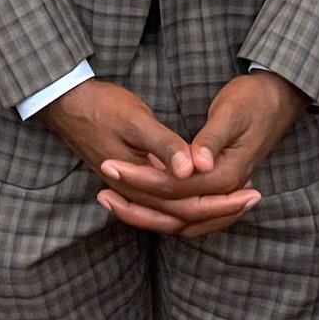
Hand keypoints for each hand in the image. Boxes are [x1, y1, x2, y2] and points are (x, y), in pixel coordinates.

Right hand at [44, 79, 265, 234]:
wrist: (65, 102)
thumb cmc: (100, 106)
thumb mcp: (135, 119)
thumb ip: (163, 145)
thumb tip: (190, 170)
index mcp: (137, 180)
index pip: (186, 205)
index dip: (221, 202)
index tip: (251, 193)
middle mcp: (133, 192)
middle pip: (182, 216)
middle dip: (220, 210)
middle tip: (254, 198)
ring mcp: (129, 189)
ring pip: (171, 216)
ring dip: (204, 211)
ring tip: (235, 201)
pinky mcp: (129, 181)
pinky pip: (161, 206)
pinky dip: (185, 206)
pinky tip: (200, 195)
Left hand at [97, 71, 304, 239]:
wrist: (278, 98)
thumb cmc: (253, 100)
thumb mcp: (231, 112)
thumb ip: (211, 141)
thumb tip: (195, 166)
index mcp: (228, 175)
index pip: (176, 187)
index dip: (141, 178)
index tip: (110, 165)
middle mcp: (226, 191)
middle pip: (176, 212)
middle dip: (136, 204)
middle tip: (101, 193)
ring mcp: (224, 193)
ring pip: (180, 220)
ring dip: (146, 215)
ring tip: (111, 202)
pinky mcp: (218, 189)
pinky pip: (186, 213)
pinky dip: (162, 211)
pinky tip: (140, 201)